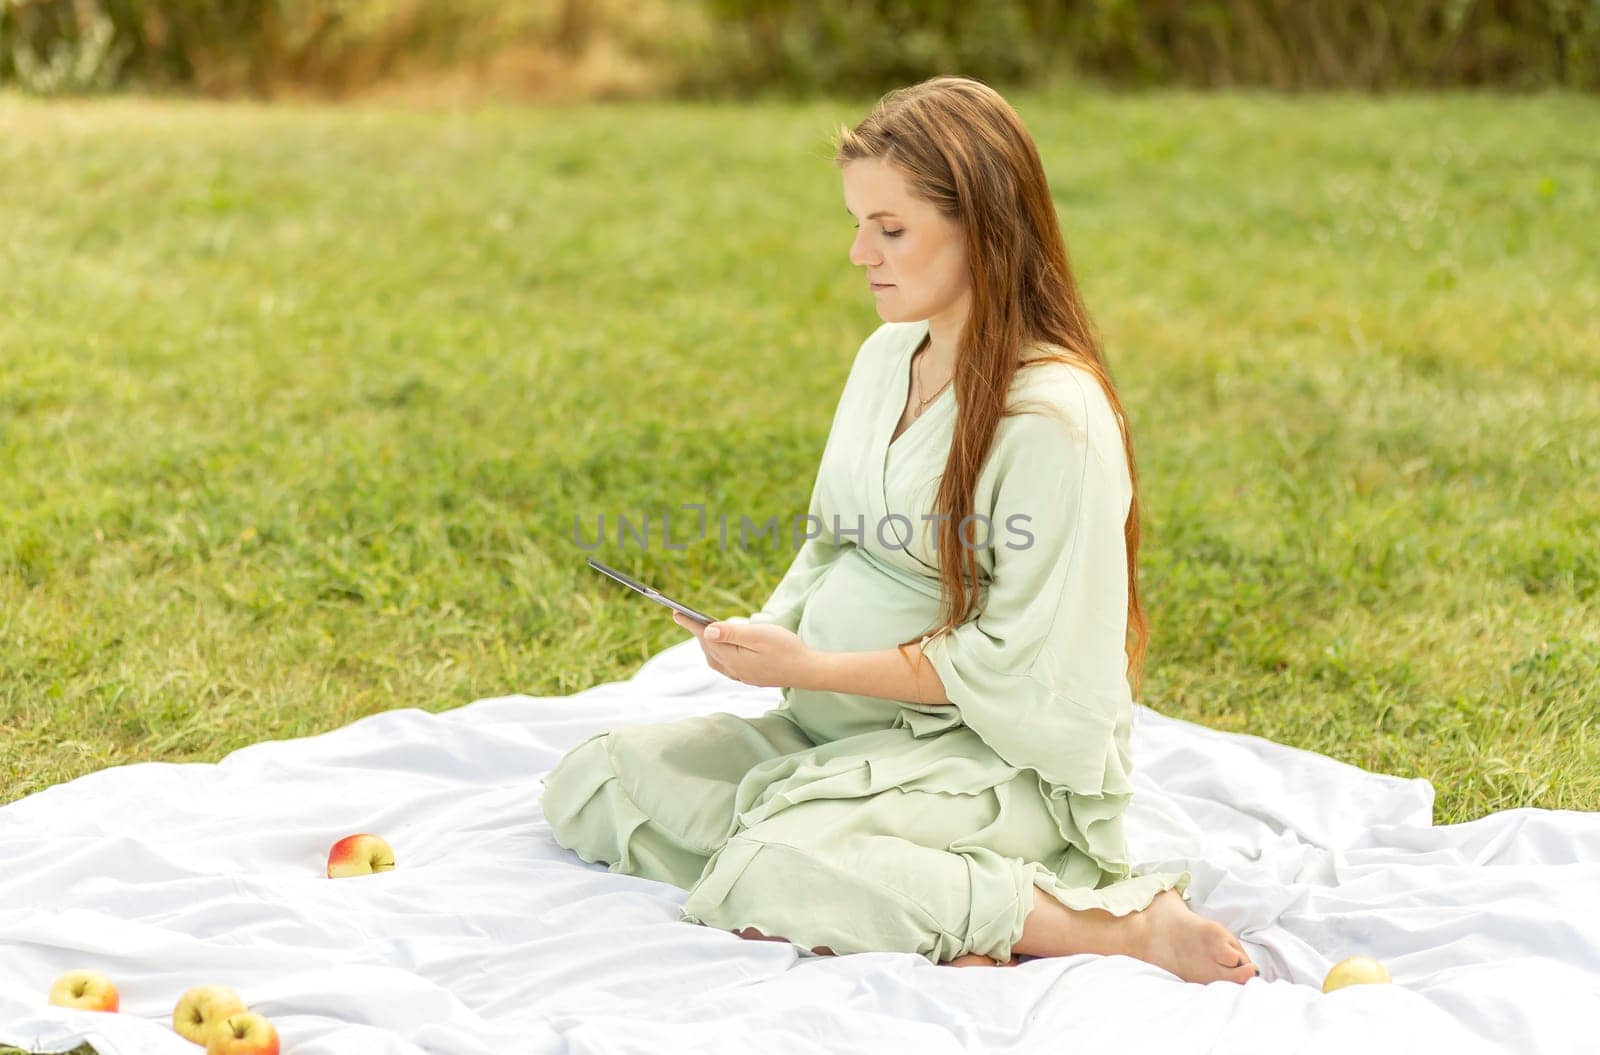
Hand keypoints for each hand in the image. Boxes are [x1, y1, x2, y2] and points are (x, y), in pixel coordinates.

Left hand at [672, 611, 817, 689]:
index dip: (690, 624)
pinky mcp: (750, 677)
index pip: (705, 637)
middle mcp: (734, 669)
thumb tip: (707, 631)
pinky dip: (718, 655)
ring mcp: (742, 676)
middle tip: (686, 617)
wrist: (808, 671)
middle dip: (697, 633)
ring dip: (707, 645)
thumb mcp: (760, 635)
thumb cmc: (787, 649)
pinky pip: (726, 666)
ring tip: (703, 631)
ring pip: (715, 660)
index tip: (675, 612)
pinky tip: (723, 649)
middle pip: (708, 649)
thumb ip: (732, 633)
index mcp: (733, 658)